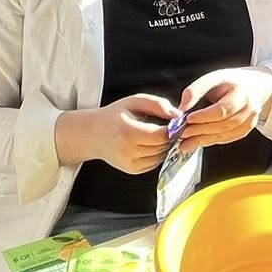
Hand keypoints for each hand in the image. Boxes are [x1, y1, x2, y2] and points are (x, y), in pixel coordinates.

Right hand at [58, 94, 176, 172]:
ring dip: (163, 145)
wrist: (93, 134)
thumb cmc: (115, 116)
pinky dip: (156, 153)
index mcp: (127, 132)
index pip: (161, 135)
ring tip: (154, 133)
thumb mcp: (134, 101)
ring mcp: (130, 163)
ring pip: (161, 156)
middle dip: (169, 136)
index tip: (173, 121)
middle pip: (163, 146)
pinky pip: (154, 162)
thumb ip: (157, 104)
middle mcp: (128, 151)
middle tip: (166, 126)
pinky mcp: (132, 170)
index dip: (172, 128)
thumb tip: (178, 115)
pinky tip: (148, 143)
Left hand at [175, 68, 271, 153]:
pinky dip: (212, 140)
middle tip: (183, 134)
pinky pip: (228, 138)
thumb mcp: (213, 77)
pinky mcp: (247, 129)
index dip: (205, 116)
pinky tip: (200, 141)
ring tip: (187, 142)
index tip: (188, 119)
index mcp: (241, 92)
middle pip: (224, 124)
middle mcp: (249, 107)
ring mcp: (251, 120)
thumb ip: (196, 90)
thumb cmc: (231, 81)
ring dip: (204, 139)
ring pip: (225, 134)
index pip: (222, 109)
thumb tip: (182, 108)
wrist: (254, 86)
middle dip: (201, 130)